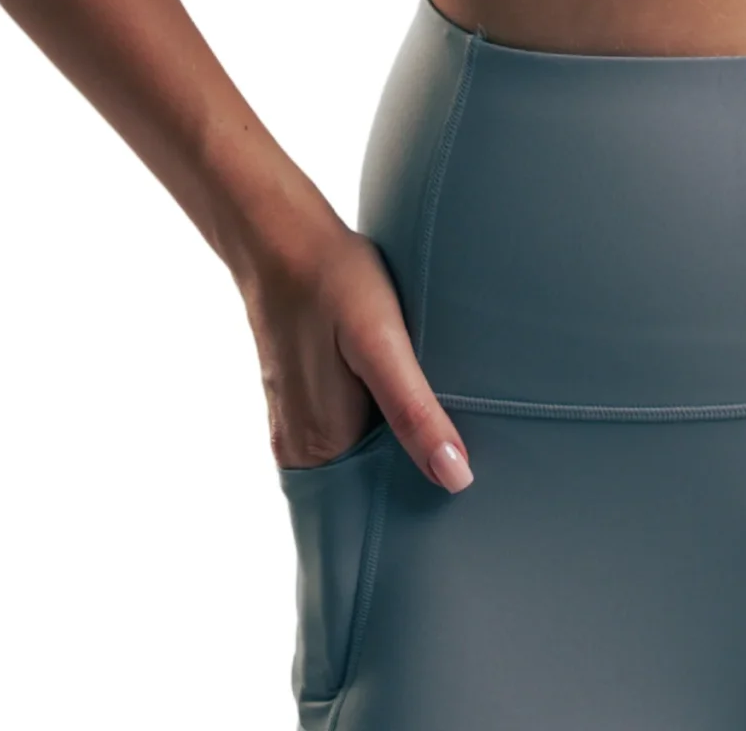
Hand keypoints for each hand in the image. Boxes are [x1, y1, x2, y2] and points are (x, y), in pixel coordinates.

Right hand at [236, 213, 474, 491]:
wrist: (281, 233)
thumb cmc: (335, 281)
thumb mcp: (383, 344)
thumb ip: (415, 413)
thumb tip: (456, 479)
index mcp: (320, 447)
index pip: (371, 511)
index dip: (414, 512)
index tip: (459, 510)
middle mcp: (301, 448)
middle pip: (362, 491)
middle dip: (406, 490)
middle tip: (464, 482)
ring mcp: (296, 423)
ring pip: (354, 463)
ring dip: (393, 459)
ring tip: (445, 449)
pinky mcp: (298, 396)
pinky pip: (342, 436)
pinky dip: (375, 434)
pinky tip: (407, 413)